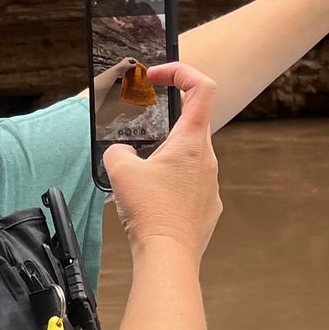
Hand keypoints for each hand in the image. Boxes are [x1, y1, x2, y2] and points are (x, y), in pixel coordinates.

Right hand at [102, 63, 220, 259]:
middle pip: (192, 123)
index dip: (181, 72)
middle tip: (142, 129)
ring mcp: (210, 184)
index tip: (158, 76)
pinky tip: (151, 200)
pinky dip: (170, 184)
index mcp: (191, 141)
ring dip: (165, 157)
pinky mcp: (207, 206)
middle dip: (164, 122)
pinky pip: (189, 184)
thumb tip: (122, 152)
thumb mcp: (119, 170)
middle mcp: (207, 159)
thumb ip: (117, 150)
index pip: (202, 87)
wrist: (169, 257)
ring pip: (189, 157)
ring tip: (141, 175)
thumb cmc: (152, 214)